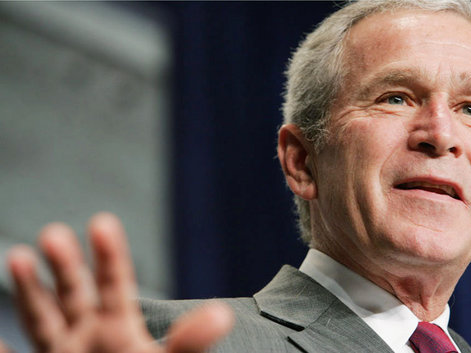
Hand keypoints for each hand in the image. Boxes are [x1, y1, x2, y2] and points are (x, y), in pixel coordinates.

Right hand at [6, 213, 233, 352]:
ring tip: (19, 254)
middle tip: (53, 232)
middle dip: (65, 264)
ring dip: (30, 291)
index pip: (114, 285)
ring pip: (43, 320)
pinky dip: (1, 350)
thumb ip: (190, 341)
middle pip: (74, 294)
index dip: (110, 255)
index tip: (102, 222)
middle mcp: (88, 337)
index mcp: (118, 328)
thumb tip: (222, 315)